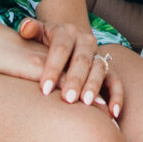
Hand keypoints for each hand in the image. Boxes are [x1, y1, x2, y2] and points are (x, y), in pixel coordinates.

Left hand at [20, 0, 124, 115]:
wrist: (67, 41)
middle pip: (82, 60)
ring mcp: (99, 55)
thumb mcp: (37, 33)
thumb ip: (30, 29)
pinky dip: (117, 97)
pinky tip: (112, 113)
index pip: (61, 48)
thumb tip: (25, 28)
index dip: (53, 68)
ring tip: (85, 103)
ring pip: (99, 69)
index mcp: (67, 32)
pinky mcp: (109, 70)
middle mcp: (86, 42)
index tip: (44, 89)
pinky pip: (116, 82)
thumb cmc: (45, 44)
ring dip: (93, 86)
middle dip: (75, 80)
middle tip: (67, 99)